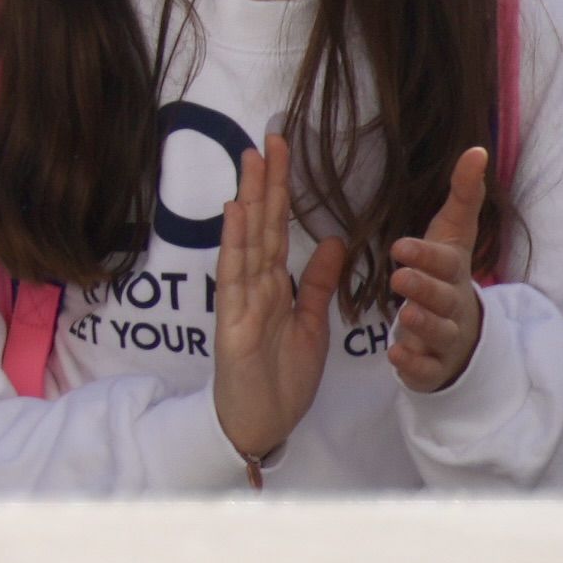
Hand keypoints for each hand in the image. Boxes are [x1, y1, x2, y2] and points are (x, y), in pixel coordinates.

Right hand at [208, 126, 345, 466]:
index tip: (284, 153)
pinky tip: (237, 213)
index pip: (276, 229)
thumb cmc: (281, 378)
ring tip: (253, 161)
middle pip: (260, 225)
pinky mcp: (232, 321)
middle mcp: (253, 285)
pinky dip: (235, 243)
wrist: (261, 423)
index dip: (280, 192)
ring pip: (246, 241)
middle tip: (271, 138)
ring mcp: (239, 300)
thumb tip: (329, 241)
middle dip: (266, 183)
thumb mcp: (311, 326)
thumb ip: (316, 285)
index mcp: (272, 286)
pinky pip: (235, 277)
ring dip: (249, 200)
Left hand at [387, 148, 490, 394]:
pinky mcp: (434, 365)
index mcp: (453, 271)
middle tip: (399, 278)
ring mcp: (447, 337)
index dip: (427, 254)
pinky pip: (426, 367)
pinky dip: (414, 363)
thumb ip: (463, 196)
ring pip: (439, 333)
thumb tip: (477, 149)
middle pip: (443, 297)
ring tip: (404, 316)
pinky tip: (398, 356)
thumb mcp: (454, 236)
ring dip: (422, 324)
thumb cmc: (446, 275)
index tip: (399, 245)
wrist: (462, 334)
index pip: (445, 261)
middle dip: (424, 287)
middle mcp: (454, 303)